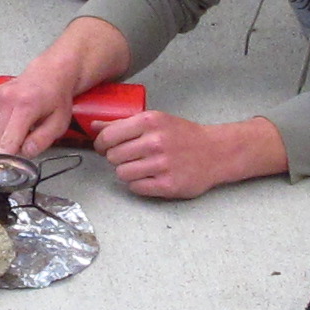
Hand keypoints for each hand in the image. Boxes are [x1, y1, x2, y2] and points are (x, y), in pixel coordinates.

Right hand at [0, 71, 78, 158]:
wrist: (45, 76)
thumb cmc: (53, 97)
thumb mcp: (59, 123)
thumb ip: (42, 141)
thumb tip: (25, 153)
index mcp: (25, 104)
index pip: (8, 140)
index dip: (7, 159)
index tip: (6, 168)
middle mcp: (5, 99)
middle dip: (10, 148)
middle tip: (24, 138)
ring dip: (0, 141)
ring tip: (16, 128)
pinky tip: (5, 124)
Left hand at [92, 110, 268, 200]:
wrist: (216, 152)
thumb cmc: (183, 135)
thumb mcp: (156, 121)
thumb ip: (124, 123)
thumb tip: (93, 126)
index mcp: (150, 122)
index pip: (108, 136)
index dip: (101, 144)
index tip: (104, 148)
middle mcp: (155, 142)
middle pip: (113, 157)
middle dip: (116, 159)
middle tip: (128, 157)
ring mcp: (162, 165)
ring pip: (122, 174)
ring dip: (127, 172)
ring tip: (141, 167)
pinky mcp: (168, 185)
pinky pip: (136, 188)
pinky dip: (139, 184)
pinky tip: (150, 177)